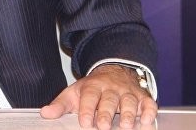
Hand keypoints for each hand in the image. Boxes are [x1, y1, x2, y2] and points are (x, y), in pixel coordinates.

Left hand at [40, 64, 157, 129]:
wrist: (114, 71)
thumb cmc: (92, 88)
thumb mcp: (74, 93)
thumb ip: (60, 105)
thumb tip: (45, 113)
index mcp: (93, 86)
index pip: (89, 97)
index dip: (86, 109)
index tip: (84, 122)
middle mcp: (111, 88)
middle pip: (109, 100)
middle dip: (106, 113)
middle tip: (103, 126)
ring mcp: (128, 92)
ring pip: (129, 101)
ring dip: (129, 114)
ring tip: (126, 127)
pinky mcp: (142, 97)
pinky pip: (149, 103)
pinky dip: (149, 111)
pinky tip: (147, 121)